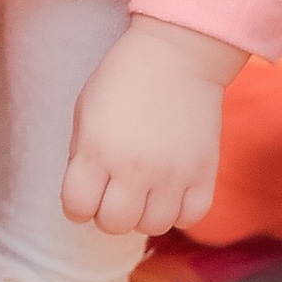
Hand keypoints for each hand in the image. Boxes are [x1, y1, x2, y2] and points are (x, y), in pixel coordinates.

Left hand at [64, 16, 245, 234]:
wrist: (177, 54)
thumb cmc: (123, 80)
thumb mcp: (85, 112)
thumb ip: (81, 157)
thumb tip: (85, 197)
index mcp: (97, 151)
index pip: (77, 209)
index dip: (77, 204)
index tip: (86, 192)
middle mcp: (134, 168)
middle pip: (114, 224)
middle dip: (109, 212)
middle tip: (116, 190)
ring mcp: (172, 173)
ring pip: (153, 227)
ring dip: (145, 214)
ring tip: (145, 189)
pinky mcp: (204, 172)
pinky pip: (190, 217)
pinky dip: (179, 211)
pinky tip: (171, 190)